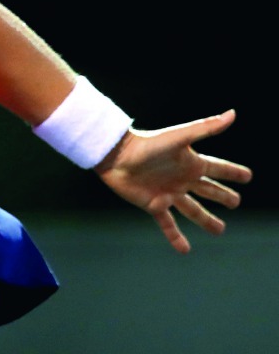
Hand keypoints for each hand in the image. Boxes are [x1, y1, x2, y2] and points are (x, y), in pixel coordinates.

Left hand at [96, 109, 252, 253]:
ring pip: (193, 210)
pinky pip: (167, 224)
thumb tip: (233, 114)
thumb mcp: (180, 136)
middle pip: (208, 190)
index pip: (218, 169)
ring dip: (206, 220)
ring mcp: (168, 193)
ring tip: (220, 230)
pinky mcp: (153, 204)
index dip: (233, 173)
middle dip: (222, 196)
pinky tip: (185, 250)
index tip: (248, 176)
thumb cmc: (147, 144)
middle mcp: (181, 179)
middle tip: (235, 202)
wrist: (115, 156)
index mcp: (190, 163)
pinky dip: (176, 237)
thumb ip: (206, 127)